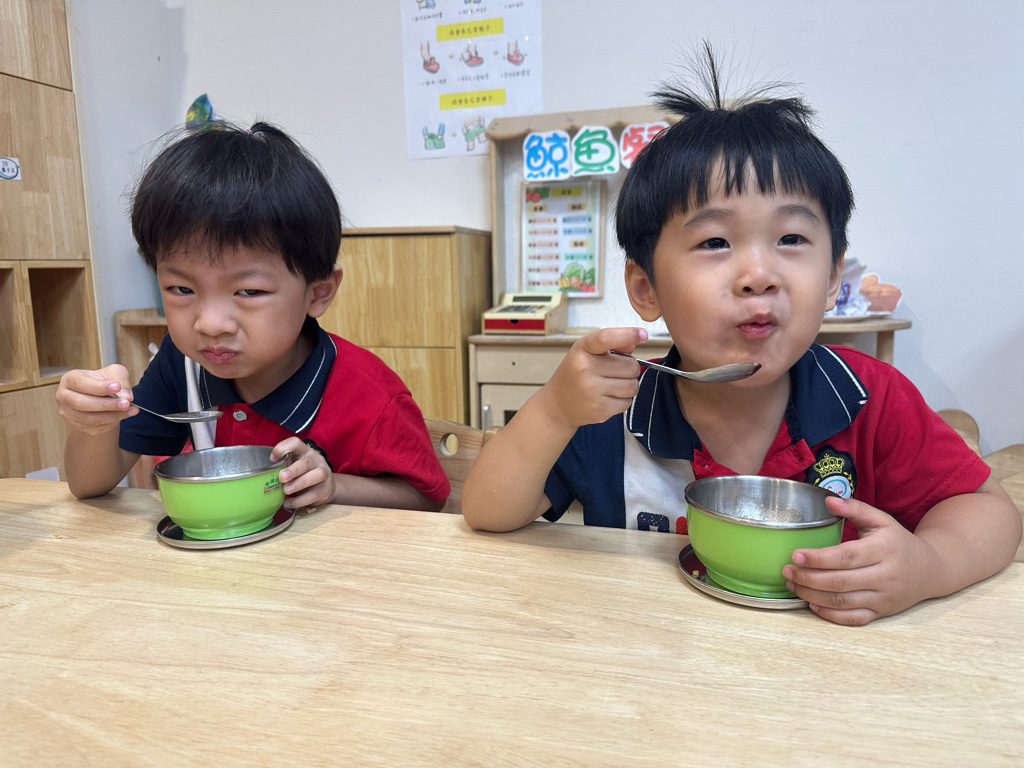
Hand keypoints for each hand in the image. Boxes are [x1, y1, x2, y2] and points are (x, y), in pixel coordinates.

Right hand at [56, 365, 136, 435]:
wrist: (101, 396)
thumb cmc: (105, 381)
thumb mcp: (114, 373)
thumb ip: (121, 380)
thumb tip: (126, 396)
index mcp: (70, 379)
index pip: (81, 383)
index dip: (99, 387)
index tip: (117, 386)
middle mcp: (64, 396)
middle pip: (82, 404)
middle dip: (107, 404)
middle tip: (126, 403)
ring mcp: (68, 413)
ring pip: (90, 419)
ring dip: (113, 415)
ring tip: (130, 409)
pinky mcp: (78, 426)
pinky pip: (95, 427)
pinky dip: (112, 422)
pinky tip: (123, 415)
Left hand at [272, 437, 334, 510]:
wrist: (326, 486)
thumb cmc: (303, 474)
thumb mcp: (294, 466)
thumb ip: (283, 467)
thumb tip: (262, 476)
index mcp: (304, 451)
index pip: (295, 443)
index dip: (283, 448)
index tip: (272, 459)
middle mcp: (315, 460)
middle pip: (306, 462)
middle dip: (293, 470)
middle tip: (282, 477)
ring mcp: (323, 473)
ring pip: (316, 475)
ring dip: (300, 483)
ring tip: (286, 491)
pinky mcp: (325, 489)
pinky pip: (314, 494)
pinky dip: (299, 500)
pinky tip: (288, 503)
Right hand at [538, 327, 647, 429]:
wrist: (558, 403)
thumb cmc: (575, 374)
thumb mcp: (586, 352)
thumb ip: (611, 344)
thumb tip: (634, 341)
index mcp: (582, 350)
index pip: (606, 338)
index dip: (627, 334)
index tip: (642, 334)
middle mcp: (585, 369)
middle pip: (631, 366)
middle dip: (629, 369)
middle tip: (614, 371)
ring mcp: (592, 391)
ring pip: (632, 385)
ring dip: (628, 385)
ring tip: (611, 384)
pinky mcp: (599, 410)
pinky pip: (627, 402)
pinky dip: (623, 400)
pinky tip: (608, 396)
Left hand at [782, 496, 941, 625]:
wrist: (931, 571)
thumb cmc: (899, 543)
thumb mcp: (881, 521)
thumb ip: (855, 508)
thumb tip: (828, 499)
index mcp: (883, 550)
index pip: (846, 557)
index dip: (818, 558)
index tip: (795, 555)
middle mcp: (885, 576)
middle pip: (840, 582)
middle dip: (808, 578)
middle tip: (787, 571)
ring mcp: (883, 598)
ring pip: (843, 602)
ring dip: (812, 595)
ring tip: (793, 585)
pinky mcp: (882, 613)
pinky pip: (853, 619)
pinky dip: (830, 614)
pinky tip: (812, 604)